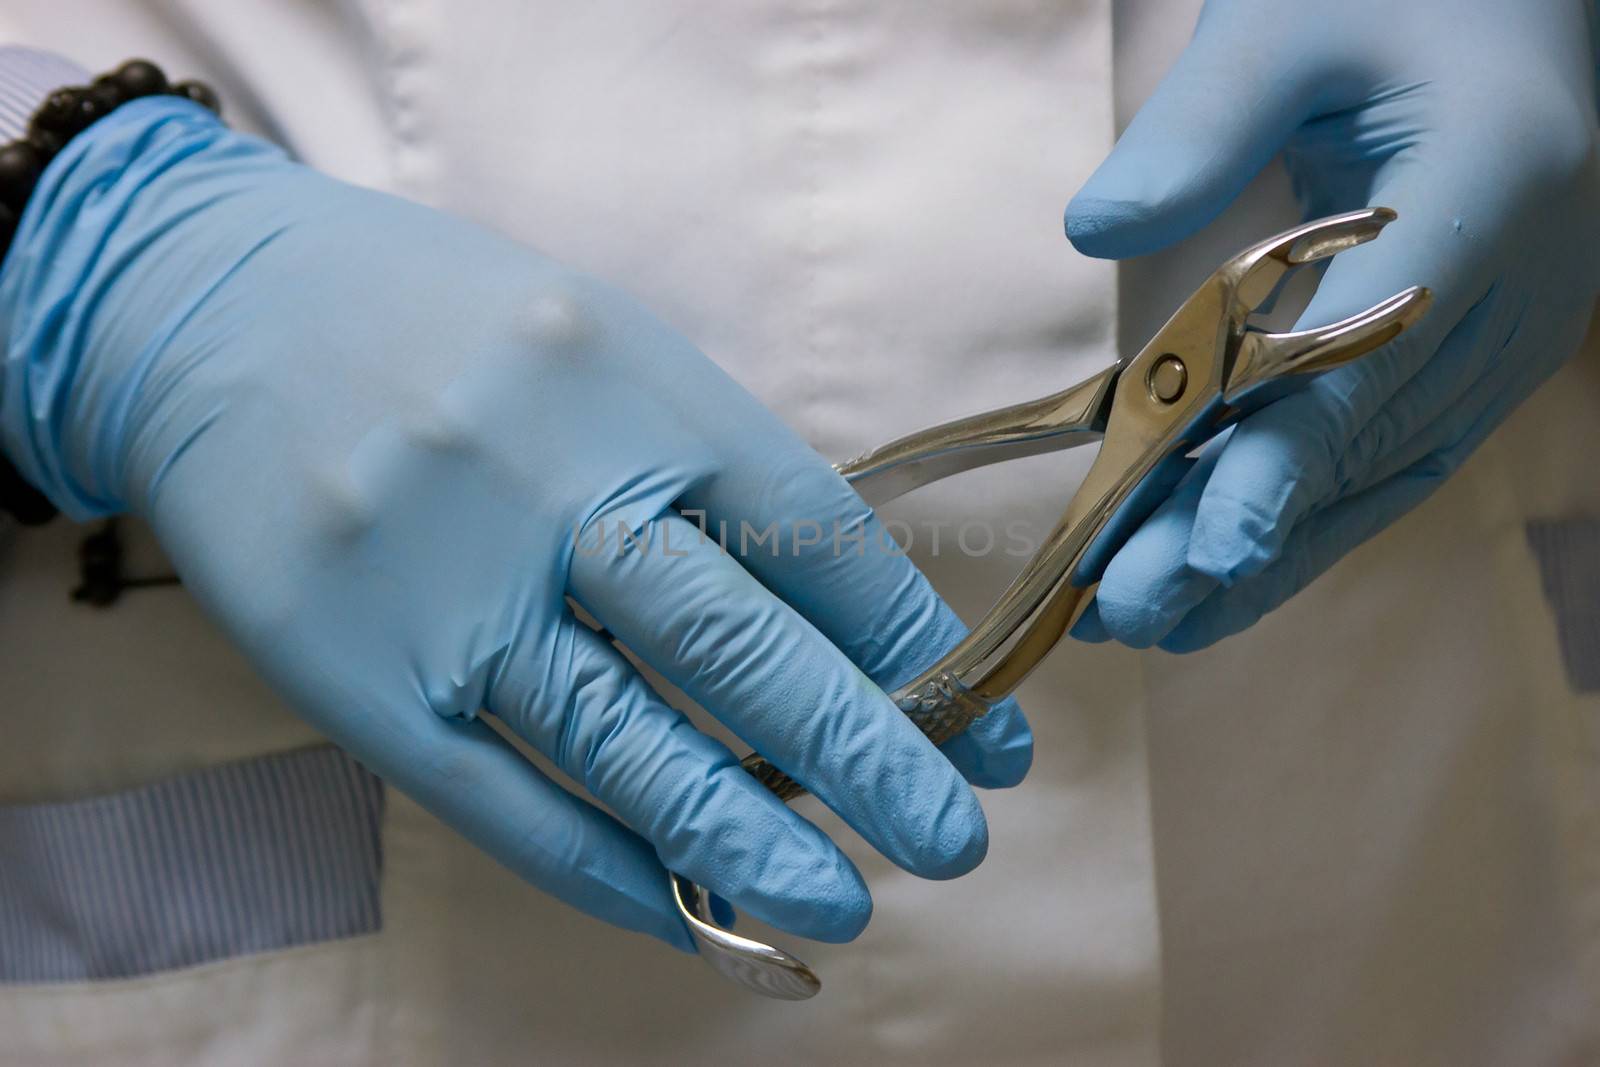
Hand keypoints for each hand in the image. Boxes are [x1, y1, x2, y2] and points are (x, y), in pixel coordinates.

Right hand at [0, 98, 1031, 947]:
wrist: (211, 308)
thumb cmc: (441, 327)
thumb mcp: (601, 348)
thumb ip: (707, 467)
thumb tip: (837, 620)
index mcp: (636, 385)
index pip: (817, 539)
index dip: (914, 646)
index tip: (982, 723)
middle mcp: (550, 485)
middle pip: (741, 651)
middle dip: (868, 757)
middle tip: (953, 838)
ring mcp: (448, 590)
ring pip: (628, 745)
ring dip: (751, 840)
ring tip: (845, 903)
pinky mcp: (359, 677)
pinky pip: (501, 800)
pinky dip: (603, 869)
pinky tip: (684, 909)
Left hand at [1065, 0, 1599, 650]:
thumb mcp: (1291, 19)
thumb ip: (1202, 125)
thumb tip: (1094, 231)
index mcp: (1496, 184)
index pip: (1381, 355)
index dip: (1291, 462)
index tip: (1211, 547)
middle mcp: (1523, 282)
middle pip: (1371, 439)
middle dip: (1246, 535)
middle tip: (1129, 612)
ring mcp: (1510, 329)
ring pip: (1382, 471)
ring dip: (1267, 553)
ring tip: (1150, 620)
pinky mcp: (1477, 351)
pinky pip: (1389, 455)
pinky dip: (1301, 515)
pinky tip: (1223, 572)